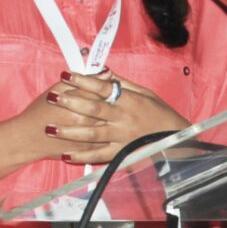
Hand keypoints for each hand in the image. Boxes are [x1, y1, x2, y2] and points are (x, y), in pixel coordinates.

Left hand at [37, 71, 188, 165]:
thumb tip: (103, 71)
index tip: (65, 75)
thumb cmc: (160, 114)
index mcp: (130, 100)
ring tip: (50, 128)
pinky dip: (82, 156)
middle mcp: (124, 118)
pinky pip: (99, 156)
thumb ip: (123, 84)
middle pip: (93, 109)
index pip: (103, 87)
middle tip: (51, 97)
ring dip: (69, 131)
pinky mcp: (122, 154)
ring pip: (92, 134)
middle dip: (70, 102)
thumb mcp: (145, 94)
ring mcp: (122, 138)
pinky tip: (66, 155)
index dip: (83, 81)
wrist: (176, 140)